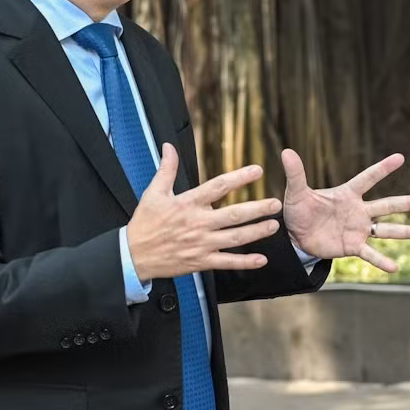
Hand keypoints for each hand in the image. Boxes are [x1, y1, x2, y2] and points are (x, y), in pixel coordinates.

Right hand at [125, 146, 280, 280]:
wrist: (134, 255)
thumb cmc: (144, 224)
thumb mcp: (153, 192)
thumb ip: (166, 169)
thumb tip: (169, 147)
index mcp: (188, 203)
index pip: (218, 187)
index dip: (239, 178)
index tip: (257, 171)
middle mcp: (198, 223)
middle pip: (234, 215)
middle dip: (258, 209)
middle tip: (276, 204)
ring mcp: (201, 244)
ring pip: (235, 238)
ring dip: (257, 232)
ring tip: (274, 225)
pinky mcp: (201, 261)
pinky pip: (226, 262)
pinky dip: (244, 262)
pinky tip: (261, 259)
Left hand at [278, 149, 409, 271]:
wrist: (295, 236)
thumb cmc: (298, 211)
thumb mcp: (296, 193)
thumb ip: (296, 174)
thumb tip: (286, 151)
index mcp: (347, 194)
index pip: (368, 179)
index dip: (383, 169)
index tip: (400, 158)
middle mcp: (358, 211)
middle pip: (387, 206)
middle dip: (407, 203)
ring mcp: (358, 230)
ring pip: (386, 230)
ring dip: (405, 232)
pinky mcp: (352, 247)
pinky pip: (370, 254)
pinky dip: (381, 261)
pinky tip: (395, 268)